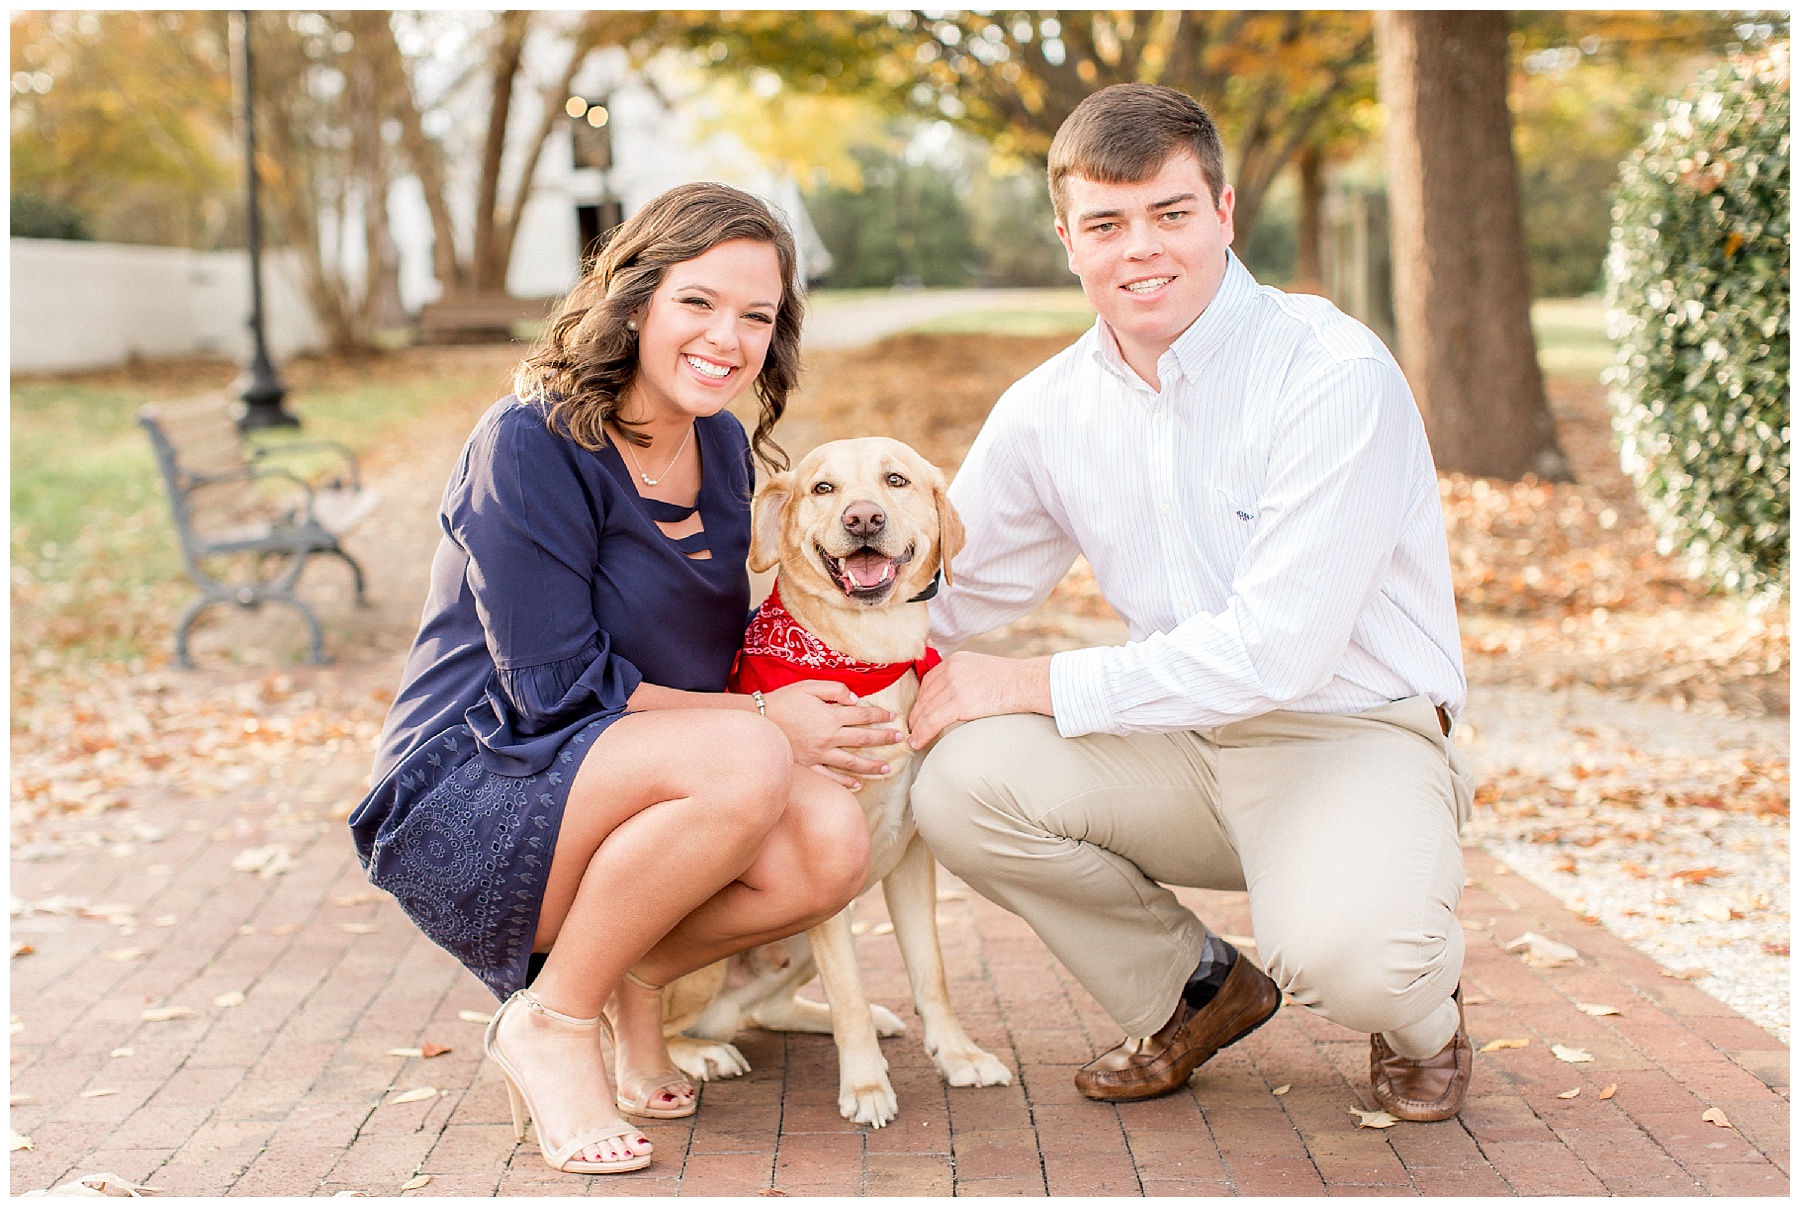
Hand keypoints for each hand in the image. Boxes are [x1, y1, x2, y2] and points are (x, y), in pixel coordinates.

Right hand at [760, 680, 899, 790]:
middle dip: (884, 739)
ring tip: (887, 769)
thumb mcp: (809, 686)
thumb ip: (835, 690)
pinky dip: (844, 783)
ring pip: (852, 762)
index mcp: (831, 716)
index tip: (892, 718)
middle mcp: (829, 737)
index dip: (880, 716)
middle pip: (863, 739)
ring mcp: (820, 755)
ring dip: (871, 766)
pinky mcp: (809, 766)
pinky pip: (830, 777)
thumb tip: (856, 699)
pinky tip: (857, 785)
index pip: (863, 716)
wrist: (758, 721)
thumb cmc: (783, 701)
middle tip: (900, 740)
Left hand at [907, 652, 1052, 749]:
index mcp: (956, 660)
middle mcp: (951, 670)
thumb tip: (957, 695)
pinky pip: (932, 721)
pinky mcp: (960, 703)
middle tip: (913, 728)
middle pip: (924, 696)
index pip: (929, 681)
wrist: (1026, 683)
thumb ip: (965, 676)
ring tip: (914, 738)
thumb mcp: (982, 668)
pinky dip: (922, 733)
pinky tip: (917, 742)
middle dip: (917, 714)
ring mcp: (954, 686)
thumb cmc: (1011, 680)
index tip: (919, 712)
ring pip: (925, 710)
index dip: (921, 700)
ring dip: (917, 727)